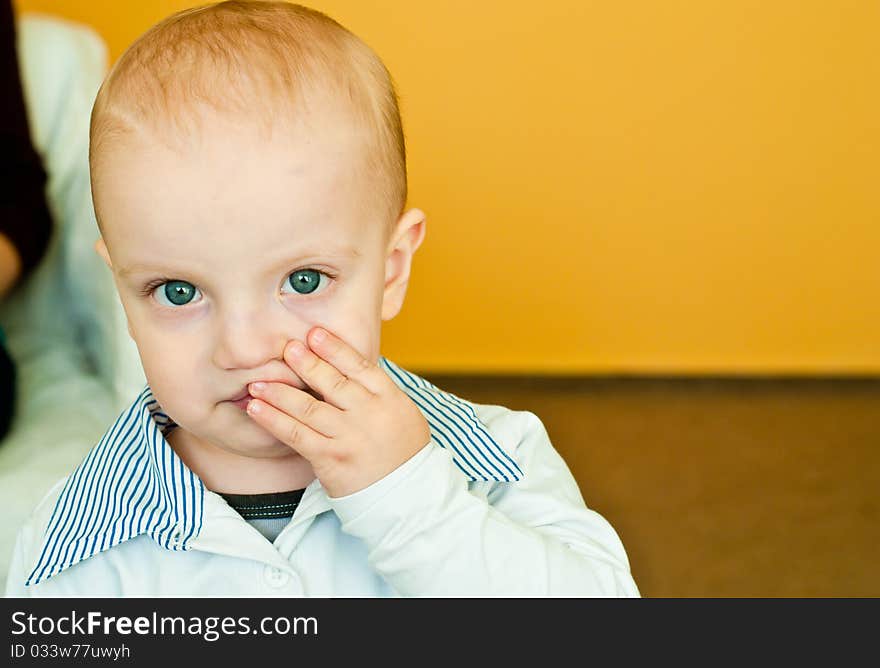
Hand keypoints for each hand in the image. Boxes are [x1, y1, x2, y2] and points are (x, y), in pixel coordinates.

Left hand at [245, 326, 431, 497]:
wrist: (406, 495)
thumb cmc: (402, 451)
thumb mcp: (401, 412)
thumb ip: (375, 391)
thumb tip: (343, 364)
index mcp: (389, 398)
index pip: (359, 366)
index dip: (335, 348)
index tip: (314, 333)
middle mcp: (369, 414)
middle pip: (332, 383)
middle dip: (306, 363)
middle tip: (286, 348)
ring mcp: (348, 437)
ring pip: (308, 408)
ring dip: (279, 392)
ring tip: (258, 381)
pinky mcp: (330, 458)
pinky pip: (296, 435)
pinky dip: (273, 420)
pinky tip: (256, 409)